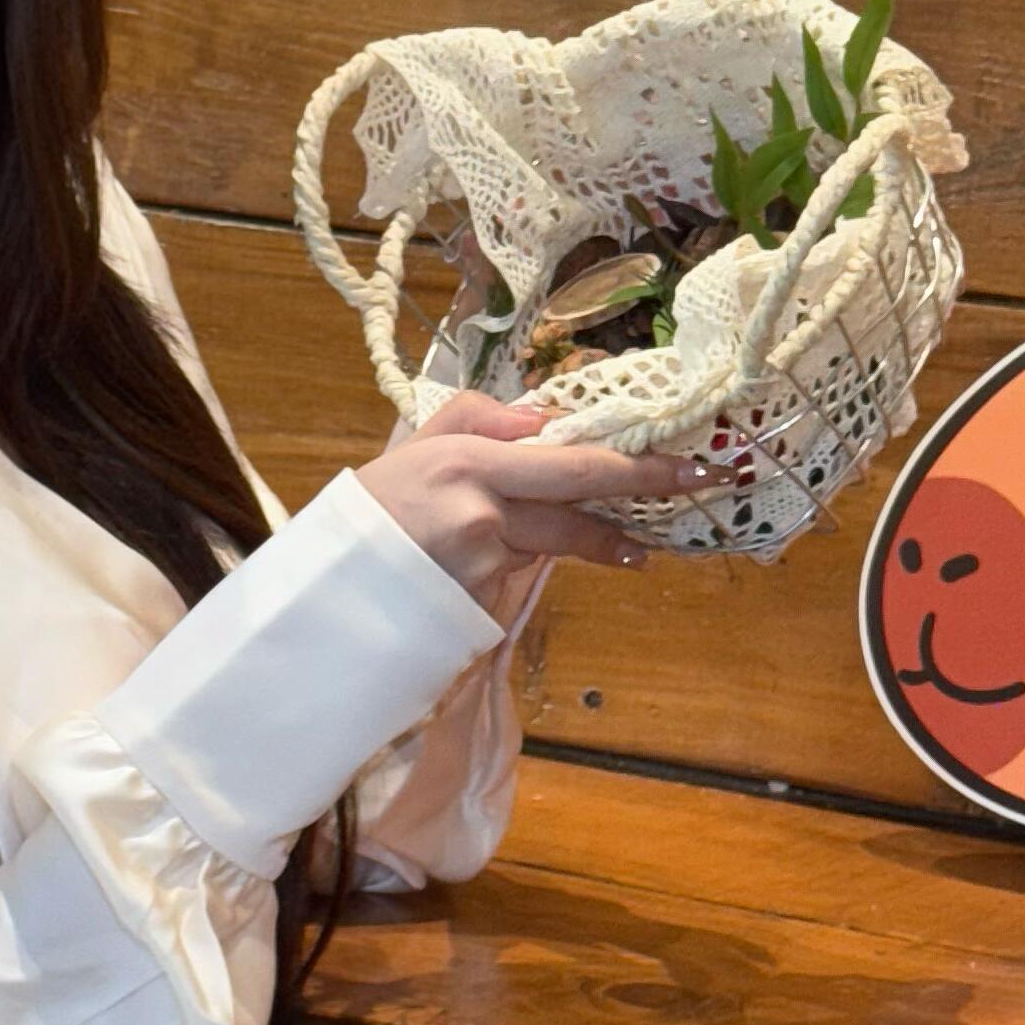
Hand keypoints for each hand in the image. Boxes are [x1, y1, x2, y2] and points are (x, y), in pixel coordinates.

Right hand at [352, 390, 711, 621]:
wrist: (324, 590)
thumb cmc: (369, 513)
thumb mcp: (415, 447)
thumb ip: (477, 419)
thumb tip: (544, 418)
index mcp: (466, 464)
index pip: (569, 461)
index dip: (634, 463)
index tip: (685, 460)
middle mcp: (482, 514)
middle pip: (580, 505)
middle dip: (644, 493)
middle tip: (700, 482)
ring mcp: (484, 566)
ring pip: (554, 544)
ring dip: (595, 543)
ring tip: (628, 548)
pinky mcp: (481, 607)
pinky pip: (521, 576)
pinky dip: (524, 566)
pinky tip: (498, 566)